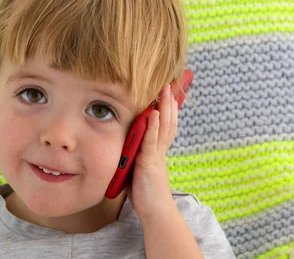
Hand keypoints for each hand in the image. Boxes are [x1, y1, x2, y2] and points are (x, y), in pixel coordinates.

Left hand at [125, 83, 179, 220]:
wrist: (155, 211)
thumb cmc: (144, 192)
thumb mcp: (137, 167)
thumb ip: (133, 154)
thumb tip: (124, 146)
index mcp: (157, 150)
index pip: (164, 124)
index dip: (167, 109)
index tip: (168, 93)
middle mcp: (159, 150)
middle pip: (167, 121)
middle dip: (168, 102)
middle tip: (169, 83)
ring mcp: (156, 155)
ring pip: (163, 127)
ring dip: (164, 108)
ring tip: (165, 91)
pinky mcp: (150, 162)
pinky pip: (152, 141)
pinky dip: (153, 126)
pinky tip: (153, 113)